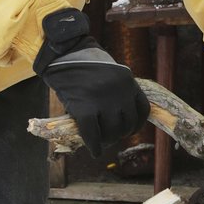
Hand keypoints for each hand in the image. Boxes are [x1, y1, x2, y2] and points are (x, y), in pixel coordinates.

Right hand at [34, 9, 149, 155]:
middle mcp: (119, 90)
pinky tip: (94, 151)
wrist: (60, 52)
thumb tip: (117, 121)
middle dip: (120, 133)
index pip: (142, 109)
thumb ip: (115, 92)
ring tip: (101, 141)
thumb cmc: (81, 62)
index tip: (130, 129)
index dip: (137, 123)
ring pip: (112, 132)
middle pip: (127, 123)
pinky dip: (94, 145)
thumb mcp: (107, 73)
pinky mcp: (84, 107)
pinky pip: (92, 134)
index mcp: (128, 80)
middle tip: (110, 137)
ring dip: (108, 140)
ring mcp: (103, 99)